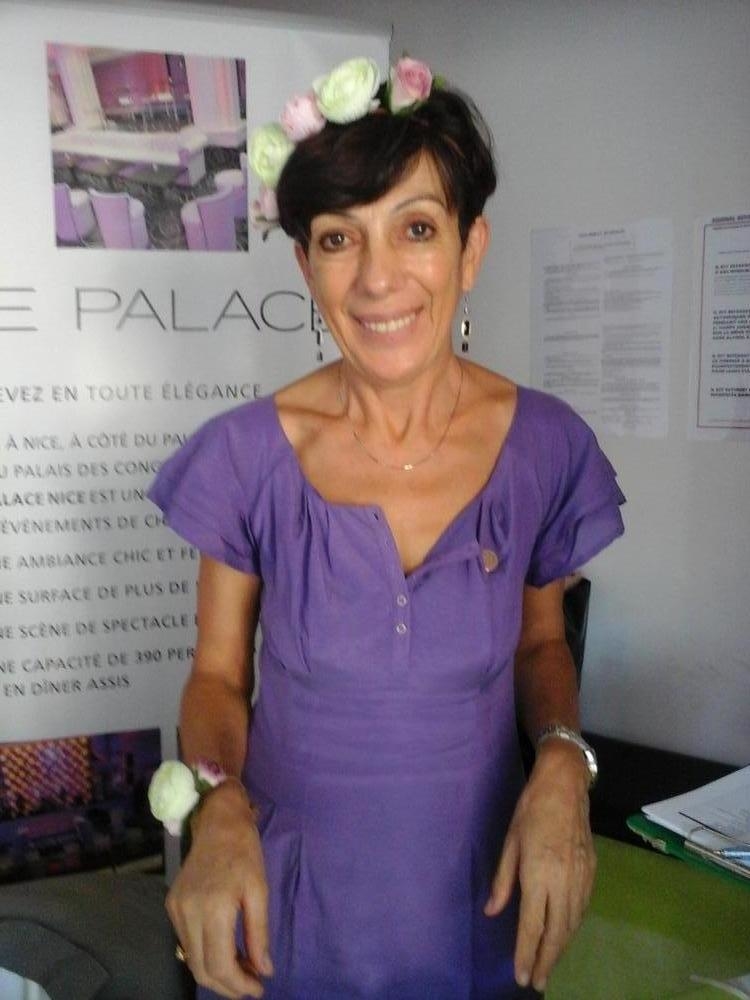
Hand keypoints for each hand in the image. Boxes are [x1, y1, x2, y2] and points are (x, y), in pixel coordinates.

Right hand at [166, 780, 272, 998]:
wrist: (217, 821)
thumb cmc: (244, 852)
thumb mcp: (260, 891)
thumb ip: (259, 933)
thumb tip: (263, 970)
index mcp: (214, 909)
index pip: (220, 965)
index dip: (239, 985)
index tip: (258, 988)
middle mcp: (188, 913)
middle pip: (201, 969)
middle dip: (227, 985)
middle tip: (250, 984)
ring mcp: (176, 910)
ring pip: (191, 960)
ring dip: (216, 971)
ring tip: (242, 968)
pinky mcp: (172, 905)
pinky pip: (186, 942)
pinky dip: (204, 954)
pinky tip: (224, 950)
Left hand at [484, 741, 595, 992]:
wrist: (566, 786)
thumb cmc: (531, 809)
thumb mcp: (510, 841)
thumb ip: (503, 880)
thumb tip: (492, 912)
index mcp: (539, 874)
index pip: (533, 925)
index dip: (527, 953)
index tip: (522, 976)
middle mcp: (563, 882)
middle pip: (557, 932)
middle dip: (547, 960)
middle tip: (538, 982)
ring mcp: (581, 878)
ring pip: (573, 924)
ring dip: (561, 947)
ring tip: (549, 964)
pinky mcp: (592, 872)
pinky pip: (583, 909)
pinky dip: (573, 927)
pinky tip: (564, 934)